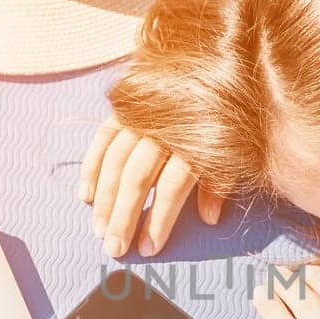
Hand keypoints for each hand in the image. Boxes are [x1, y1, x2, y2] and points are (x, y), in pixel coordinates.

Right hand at [77, 114, 224, 257]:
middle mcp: (164, 128)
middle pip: (138, 177)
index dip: (160, 220)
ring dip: (105, 198)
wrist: (211, 70)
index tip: (149, 249)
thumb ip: (219, 183)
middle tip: (114, 249)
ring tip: (99, 230)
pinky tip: (85, 196)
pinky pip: (102, 138)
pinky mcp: (124, 108)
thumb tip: (209, 218)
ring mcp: (141, 116)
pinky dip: (91, 166)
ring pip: (116, 161)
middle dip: (124, 216)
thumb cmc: (227, 120)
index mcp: (194, 141)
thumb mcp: (234, 152)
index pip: (172, 187)